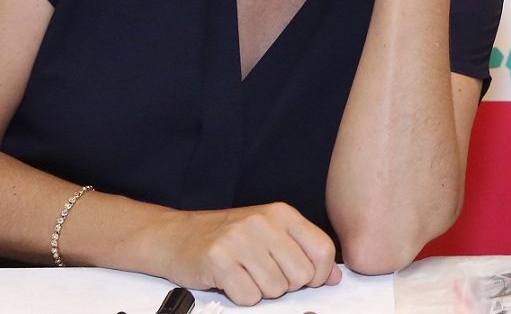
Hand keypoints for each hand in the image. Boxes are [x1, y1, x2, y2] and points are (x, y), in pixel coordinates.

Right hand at [159, 202, 341, 305]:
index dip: (320, 275)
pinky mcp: (218, 260)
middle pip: (301, 275)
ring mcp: (240, 239)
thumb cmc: (227, 238)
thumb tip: (335, 276)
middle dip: (287, 286)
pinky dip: (241, 297)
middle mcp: (262, 222)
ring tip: (245, 274)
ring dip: (262, 291)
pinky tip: (230, 281)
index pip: (323, 250)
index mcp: (281, 213)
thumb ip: (304, 251)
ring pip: (275, 289)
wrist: (175, 236)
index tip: (306, 280)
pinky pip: (248, 297)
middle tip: (264, 275)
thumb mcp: (269, 235)